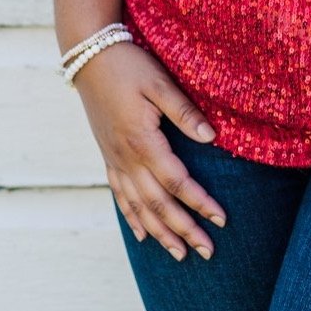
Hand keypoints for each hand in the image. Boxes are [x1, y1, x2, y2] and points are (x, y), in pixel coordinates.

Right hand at [72, 40, 227, 260]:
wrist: (88, 56)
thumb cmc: (129, 65)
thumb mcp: (159, 82)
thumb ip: (184, 111)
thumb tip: (211, 137)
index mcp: (143, 141)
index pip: (177, 181)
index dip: (200, 202)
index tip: (222, 219)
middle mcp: (126, 157)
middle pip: (158, 204)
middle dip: (184, 229)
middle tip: (208, 251)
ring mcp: (114, 159)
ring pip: (138, 207)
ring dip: (160, 233)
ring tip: (180, 254)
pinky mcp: (107, 155)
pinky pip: (119, 195)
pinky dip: (132, 218)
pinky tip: (142, 236)